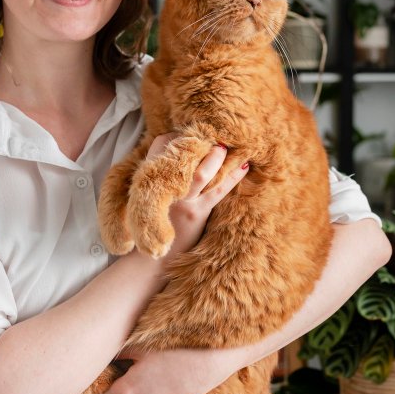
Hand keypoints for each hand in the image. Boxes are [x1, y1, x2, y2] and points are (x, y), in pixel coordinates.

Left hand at [88, 346, 239, 393]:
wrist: (208, 363)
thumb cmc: (175, 352)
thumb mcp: (141, 348)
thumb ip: (117, 353)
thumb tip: (104, 353)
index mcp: (124, 393)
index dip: (91, 383)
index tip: (93, 373)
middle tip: (104, 376)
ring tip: (119, 384)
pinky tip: (135, 390)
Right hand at [146, 134, 248, 255]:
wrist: (150, 260)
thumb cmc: (152, 225)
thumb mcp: (150, 196)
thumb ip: (161, 177)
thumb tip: (181, 155)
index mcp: (152, 180)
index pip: (160, 146)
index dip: (176, 136)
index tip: (188, 133)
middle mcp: (167, 189)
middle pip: (183, 155)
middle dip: (199, 141)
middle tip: (214, 132)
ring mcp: (183, 202)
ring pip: (202, 173)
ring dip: (217, 157)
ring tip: (227, 146)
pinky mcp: (197, 214)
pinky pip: (219, 191)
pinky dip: (233, 177)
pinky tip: (244, 166)